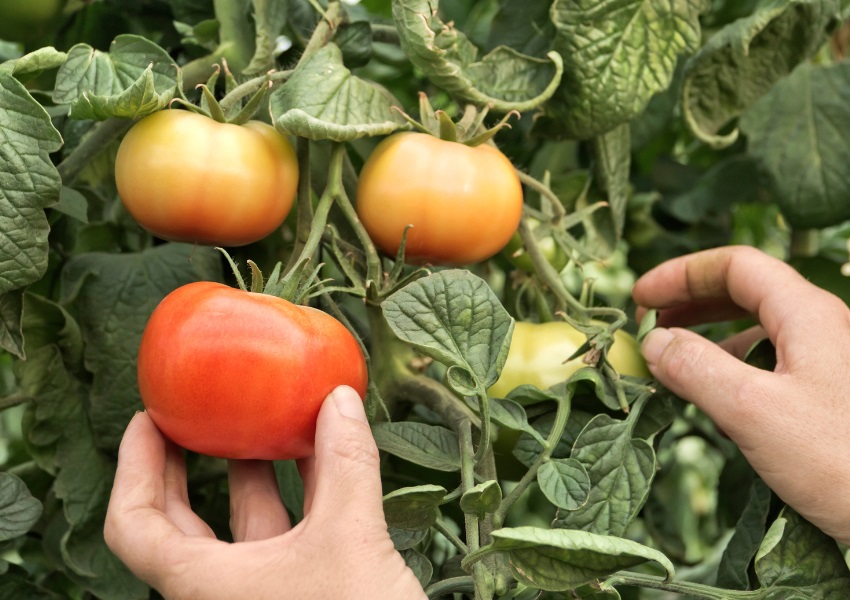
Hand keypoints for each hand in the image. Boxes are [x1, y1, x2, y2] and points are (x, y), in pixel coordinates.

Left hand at [105, 386, 426, 599]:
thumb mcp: (352, 539)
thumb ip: (346, 464)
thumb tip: (340, 397)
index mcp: (206, 586)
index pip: (135, 524)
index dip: (132, 466)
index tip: (149, 419)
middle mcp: (223, 591)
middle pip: (177, 523)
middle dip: (183, 463)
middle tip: (190, 414)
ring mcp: (261, 592)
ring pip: (239, 526)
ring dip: (250, 471)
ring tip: (259, 421)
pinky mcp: (299, 591)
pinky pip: (284, 534)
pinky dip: (297, 492)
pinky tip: (320, 456)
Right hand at [633, 246, 849, 544]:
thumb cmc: (841, 462)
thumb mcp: (753, 411)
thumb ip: (696, 370)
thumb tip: (654, 342)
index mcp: (807, 314)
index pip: (735, 266)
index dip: (681, 274)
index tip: (640, 298)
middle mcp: (823, 328)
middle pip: (747, 292)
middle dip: (692, 302)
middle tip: (649, 323)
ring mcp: (830, 362)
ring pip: (759, 331)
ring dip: (710, 340)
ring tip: (673, 365)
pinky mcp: (831, 398)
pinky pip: (772, 365)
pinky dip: (733, 371)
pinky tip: (717, 402)